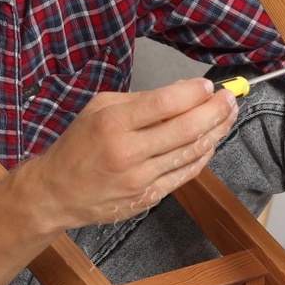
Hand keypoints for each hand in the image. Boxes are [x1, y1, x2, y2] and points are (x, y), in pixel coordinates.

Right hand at [25, 77, 238, 229]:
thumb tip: (182, 92)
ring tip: (228, 116)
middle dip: (215, 111)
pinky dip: (202, 156)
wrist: (56, 192)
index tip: (207, 86)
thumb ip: (139, 100)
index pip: (165, 103)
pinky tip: (211, 142)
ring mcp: (139, 179)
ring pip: (191, 153)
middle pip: (186, 129)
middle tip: (229, 98)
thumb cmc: (77, 146)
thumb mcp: (98, 109)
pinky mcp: (147, 198)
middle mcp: (128, 152)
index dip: (194, 93)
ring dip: (216, 132)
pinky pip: (184, 175)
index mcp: (112, 124)